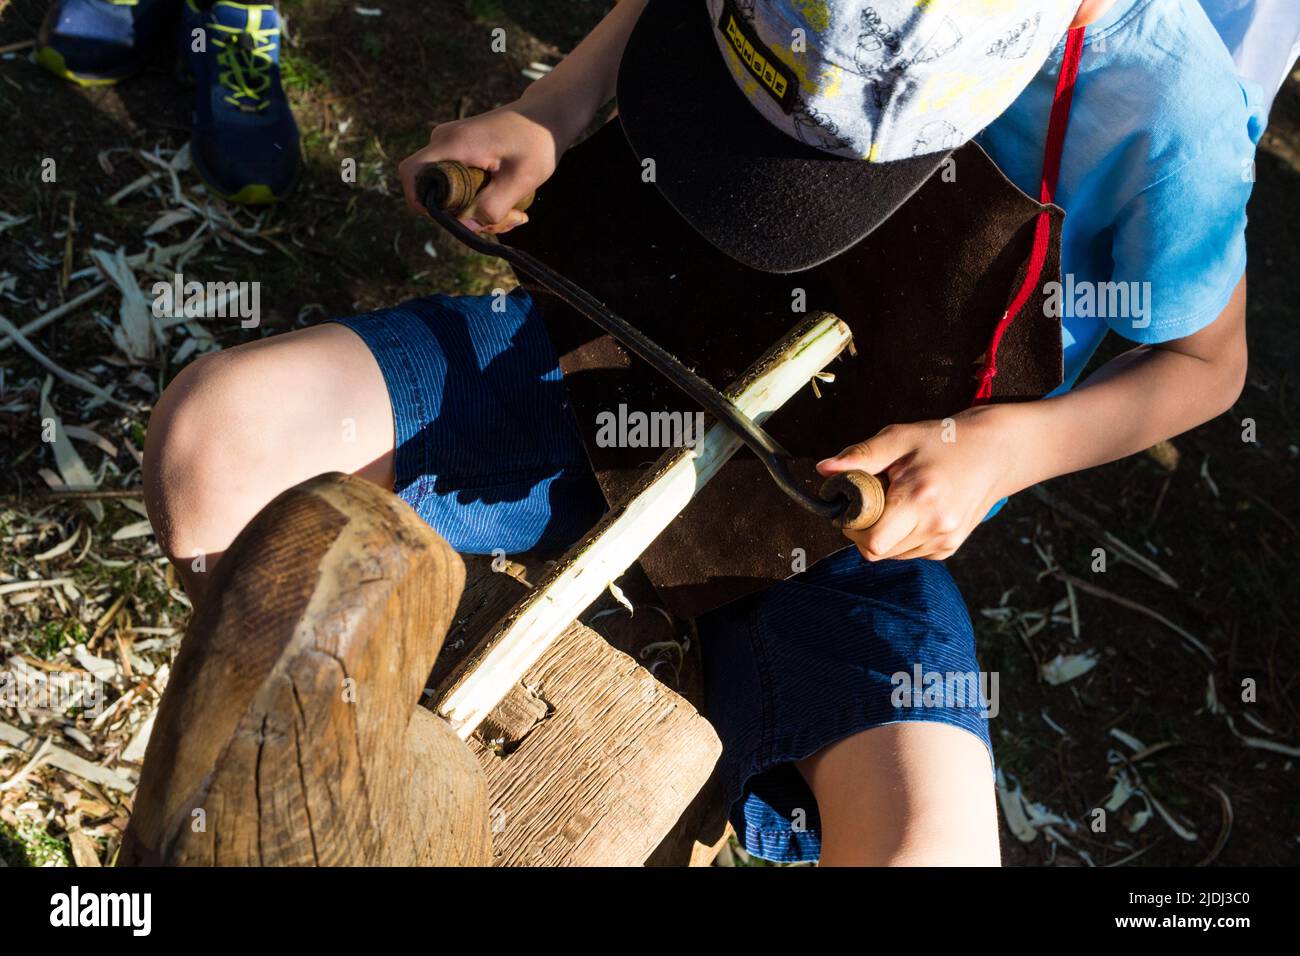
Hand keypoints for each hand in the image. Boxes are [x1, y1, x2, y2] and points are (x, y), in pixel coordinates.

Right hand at [397, 95, 573, 234]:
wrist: (548, 114)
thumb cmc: (537, 141)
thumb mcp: (521, 179)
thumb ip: (492, 206)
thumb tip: (466, 227)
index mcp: (453, 144)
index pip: (411, 172)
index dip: (419, 200)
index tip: (448, 218)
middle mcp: (445, 142)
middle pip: (434, 190)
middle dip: (463, 215)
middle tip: (503, 221)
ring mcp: (453, 145)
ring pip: (451, 191)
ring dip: (479, 211)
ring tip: (516, 214)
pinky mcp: (463, 151)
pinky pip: (462, 183)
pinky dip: (482, 199)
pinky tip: (511, 203)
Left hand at [816, 405, 1019, 560]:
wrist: (995, 451)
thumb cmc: (943, 440)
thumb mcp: (899, 438)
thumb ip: (861, 456)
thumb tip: (824, 470)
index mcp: (919, 500)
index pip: (871, 542)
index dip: (853, 527)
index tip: (855, 503)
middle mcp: (936, 527)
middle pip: (877, 552)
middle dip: (865, 530)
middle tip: (874, 499)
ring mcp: (946, 541)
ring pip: (892, 556)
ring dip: (884, 534)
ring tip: (898, 501)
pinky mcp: (950, 547)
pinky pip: (910, 553)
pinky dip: (902, 537)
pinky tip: (913, 511)